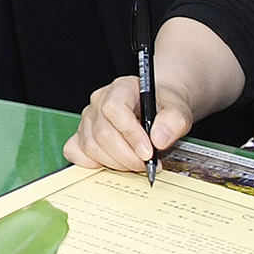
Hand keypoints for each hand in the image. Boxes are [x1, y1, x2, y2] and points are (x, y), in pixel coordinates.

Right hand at [63, 75, 193, 173]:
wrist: (158, 106)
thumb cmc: (163, 105)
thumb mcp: (178, 109)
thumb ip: (173, 121)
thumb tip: (159, 139)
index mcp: (120, 88)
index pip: (114, 109)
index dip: (130, 134)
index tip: (148, 152)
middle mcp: (99, 102)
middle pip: (102, 133)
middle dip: (127, 156)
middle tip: (147, 164)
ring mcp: (88, 119)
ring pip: (91, 147)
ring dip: (115, 163)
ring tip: (137, 164)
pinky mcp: (82, 135)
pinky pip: (76, 152)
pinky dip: (92, 163)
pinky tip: (113, 163)